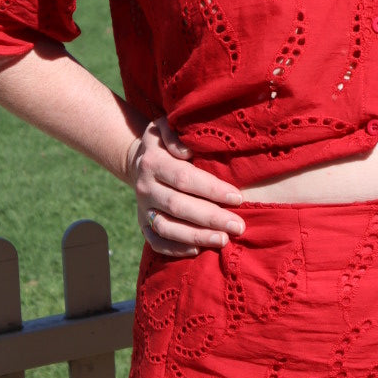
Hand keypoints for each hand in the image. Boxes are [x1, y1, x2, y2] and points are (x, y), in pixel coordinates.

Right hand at [127, 117, 244, 257]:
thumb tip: (186, 150)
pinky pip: (155, 241)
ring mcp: (143, 207)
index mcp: (153, 162)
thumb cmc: (166, 143)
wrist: (139, 160)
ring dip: (195, 236)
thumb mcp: (166, 126)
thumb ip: (175, 132)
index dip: (211, 189)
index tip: (238, 198)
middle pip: (178, 206)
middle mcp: (145, 187)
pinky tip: (198, 251)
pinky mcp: (142, 223)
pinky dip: (174, 249)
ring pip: (166, 227)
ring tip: (223, 240)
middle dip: (211, 218)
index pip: (184, 178)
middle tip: (238, 226)